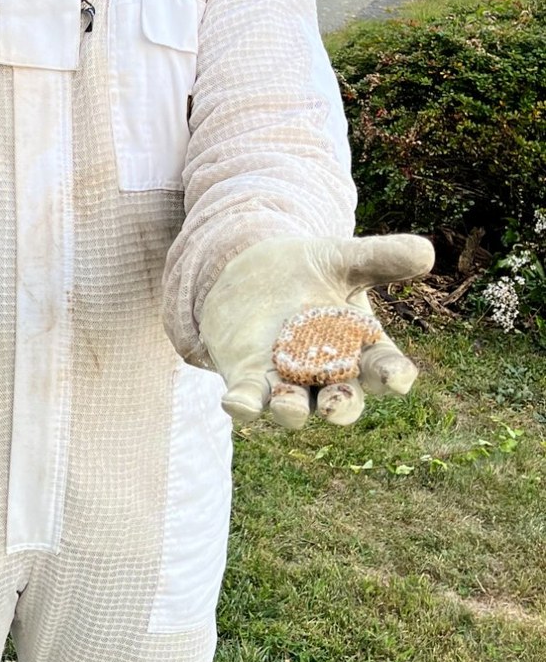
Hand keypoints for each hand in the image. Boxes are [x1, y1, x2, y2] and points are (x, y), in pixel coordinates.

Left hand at [199, 234, 434, 429]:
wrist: (255, 271)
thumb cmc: (312, 269)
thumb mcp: (343, 259)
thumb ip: (380, 258)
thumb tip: (426, 251)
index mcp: (362, 349)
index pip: (385, 369)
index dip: (393, 376)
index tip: (398, 378)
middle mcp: (329, 375)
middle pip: (343, 400)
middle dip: (342, 406)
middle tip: (337, 405)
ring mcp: (288, 381)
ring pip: (296, 408)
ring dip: (292, 410)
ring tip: (288, 405)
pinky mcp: (249, 380)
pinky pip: (249, 400)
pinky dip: (244, 404)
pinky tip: (236, 404)